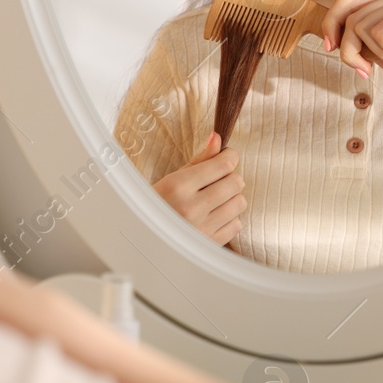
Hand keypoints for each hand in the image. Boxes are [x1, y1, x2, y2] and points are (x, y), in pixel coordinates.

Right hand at [152, 131, 245, 246]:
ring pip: (240, 203)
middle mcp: (191, 208)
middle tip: (219, 179)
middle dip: (231, 177)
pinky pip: (236, 225)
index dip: (230, 156)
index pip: (223, 165)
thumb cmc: (158, 204)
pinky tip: (215, 216)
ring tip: (217, 198)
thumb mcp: (173, 178)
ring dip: (232, 197)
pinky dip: (230, 218)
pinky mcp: (209, 245)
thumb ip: (199, 160)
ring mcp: (201, 229)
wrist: (143, 238)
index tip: (227, 156)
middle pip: (235, 183)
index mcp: (178, 186)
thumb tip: (217, 138)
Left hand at [319, 0, 382, 89]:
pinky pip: (378, 33)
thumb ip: (364, 42)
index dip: (331, 23)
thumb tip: (335, 40)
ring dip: (374, 52)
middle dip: (348, 48)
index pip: (346, 0)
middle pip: (347, 13)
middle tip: (364, 69)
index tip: (331, 48)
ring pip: (359, 26)